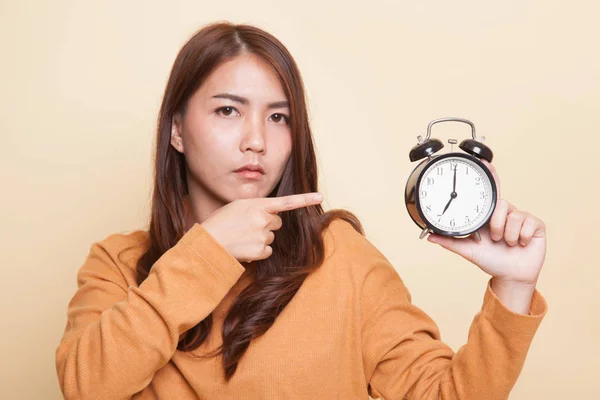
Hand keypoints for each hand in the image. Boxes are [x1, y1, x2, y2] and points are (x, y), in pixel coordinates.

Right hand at [201, 193, 323, 262]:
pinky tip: (245, 247)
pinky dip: (258, 251)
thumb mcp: (237, 206)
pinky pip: (268, 250)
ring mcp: (263, 236)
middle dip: (267, 224)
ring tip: (242, 237)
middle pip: (277, 222)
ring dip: (260, 237)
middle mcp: (263, 219)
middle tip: (248, 226)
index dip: (305, 199)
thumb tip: (269, 215)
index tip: (320, 197)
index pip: (286, 201)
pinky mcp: (261, 251)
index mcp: (258, 205)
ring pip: (271, 237)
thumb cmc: (221, 222)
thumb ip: (256, 206)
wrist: (209, 242)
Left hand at [427, 161, 545, 285]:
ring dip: (508, 235)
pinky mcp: (537, 225)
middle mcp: (506, 212)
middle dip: (496, 224)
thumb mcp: (468, 250)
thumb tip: (429, 236)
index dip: (490, 174)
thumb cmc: (491, 260)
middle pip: (500, 204)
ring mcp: (522, 217)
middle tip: (495, 238)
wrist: (510, 276)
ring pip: (513, 216)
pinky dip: (522, 237)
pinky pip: (528, 224)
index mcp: (490, 215)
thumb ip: (450, 242)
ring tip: (507, 243)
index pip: (490, 190)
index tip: (484, 160)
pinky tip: (521, 244)